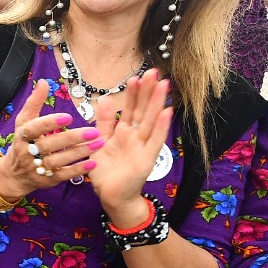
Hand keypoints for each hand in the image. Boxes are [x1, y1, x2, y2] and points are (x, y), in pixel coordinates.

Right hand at [0, 79, 99, 199]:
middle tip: (93, 131)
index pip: (35, 128)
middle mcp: (28, 152)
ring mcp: (37, 167)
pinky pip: (63, 175)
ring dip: (78, 153)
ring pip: (58, 160)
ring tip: (98, 144)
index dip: (51, 123)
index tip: (69, 116)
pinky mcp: (47, 180)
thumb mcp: (23, 121)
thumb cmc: (22, 142)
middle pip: (49, 145)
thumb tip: (44, 82)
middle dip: (71, 138)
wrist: (14, 175)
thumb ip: (34, 102)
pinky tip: (92, 163)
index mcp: (23, 135)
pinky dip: (77, 170)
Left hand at [86, 72, 170, 223]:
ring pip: (151, 121)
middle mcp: (136, 136)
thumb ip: (103, 122)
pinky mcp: (147, 159)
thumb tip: (105, 99)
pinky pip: (155, 140)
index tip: (136, 76)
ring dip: (158, 103)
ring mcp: (143, 146)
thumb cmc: (105, 171)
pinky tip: (168, 111)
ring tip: (164, 84)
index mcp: (123, 132)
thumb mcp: (99, 142)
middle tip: (154, 72)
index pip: (130, 108)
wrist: (111, 196)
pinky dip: (162, 126)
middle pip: (143, 110)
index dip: (133, 93)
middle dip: (148, 92)